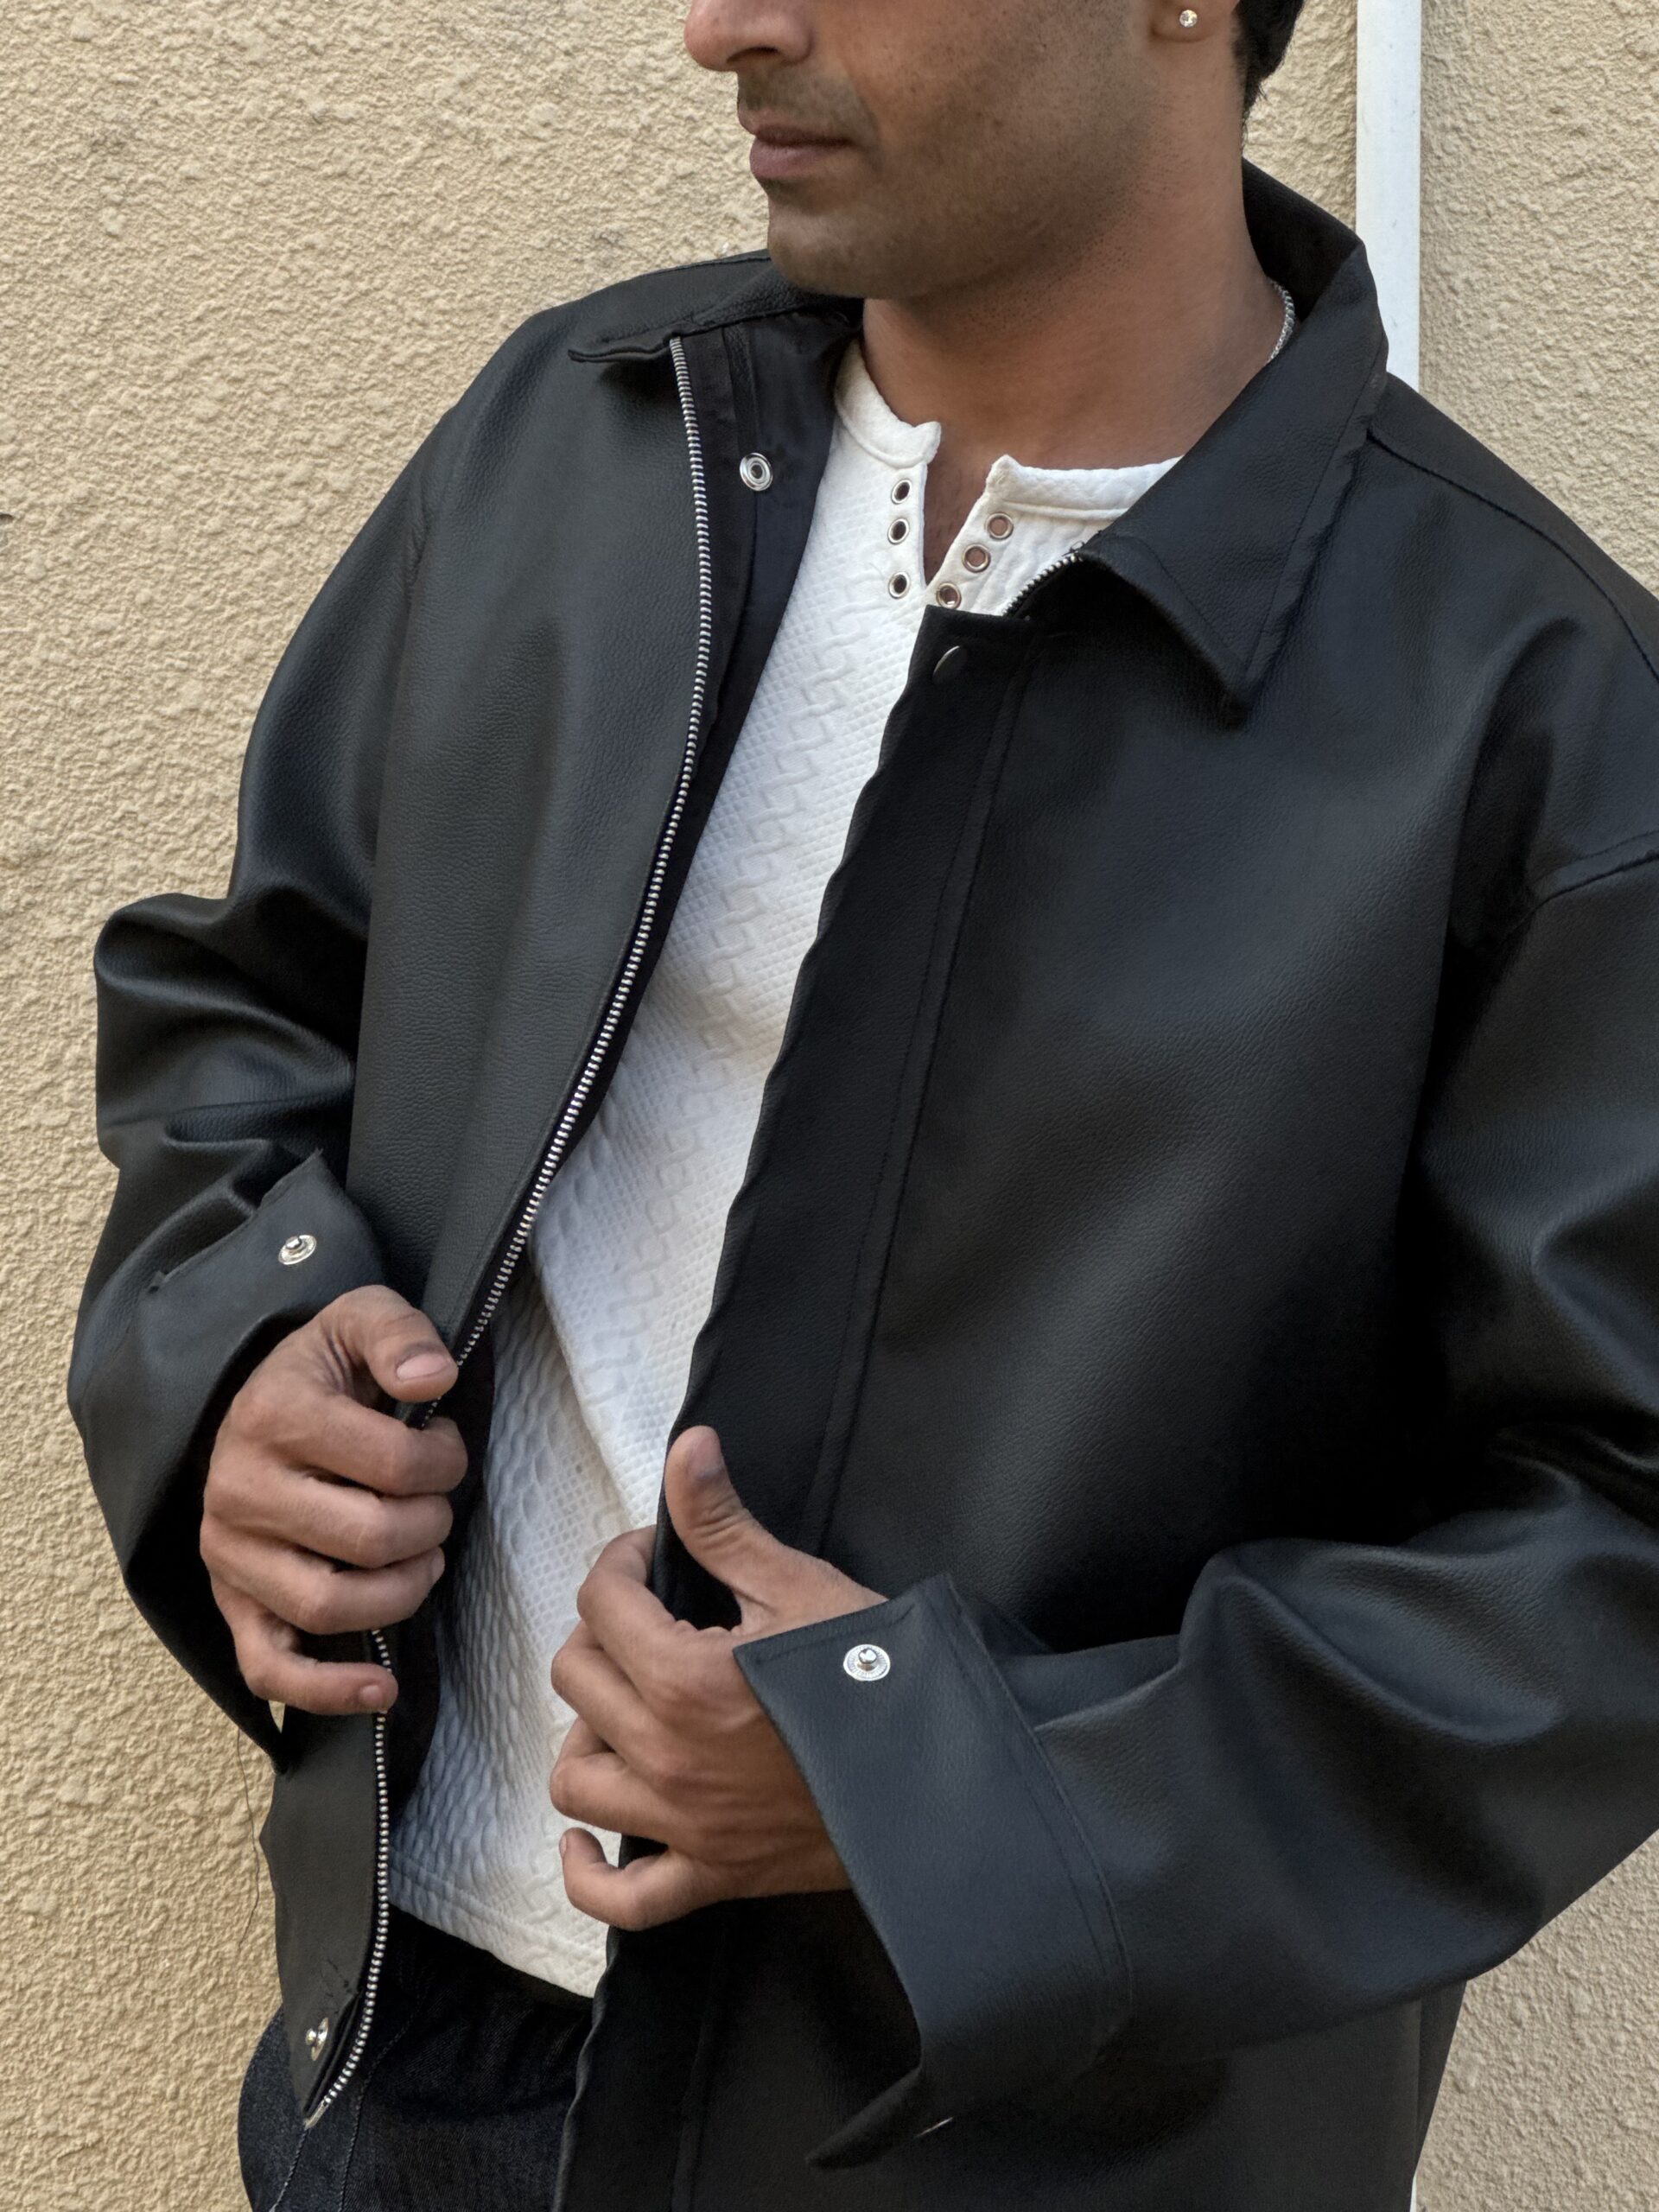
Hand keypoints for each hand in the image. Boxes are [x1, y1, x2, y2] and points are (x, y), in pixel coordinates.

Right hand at [201, 1285, 465, 1715]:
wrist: (257, 1400)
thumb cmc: (324, 1370)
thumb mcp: (361, 1318)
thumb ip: (401, 1334)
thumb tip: (434, 1379)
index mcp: (274, 1416)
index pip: (395, 1464)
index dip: (445, 1460)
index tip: (444, 1447)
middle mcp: (239, 1490)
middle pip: (371, 1539)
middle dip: (431, 1524)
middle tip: (436, 1504)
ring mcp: (230, 1555)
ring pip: (330, 1606)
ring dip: (402, 1593)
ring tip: (422, 1560)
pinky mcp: (231, 1603)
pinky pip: (269, 1667)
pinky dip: (326, 1689)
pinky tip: (379, 1689)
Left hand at [548, 1425, 883, 1930]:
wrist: (945, 1777)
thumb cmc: (882, 1679)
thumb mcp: (801, 1587)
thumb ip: (725, 1524)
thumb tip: (687, 1448)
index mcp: (682, 1678)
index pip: (600, 1601)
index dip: (620, 1562)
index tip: (652, 1558)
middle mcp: (666, 1755)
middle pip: (574, 1678)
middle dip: (601, 1634)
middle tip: (648, 1620)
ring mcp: (683, 1823)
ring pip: (575, 1780)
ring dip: (590, 1735)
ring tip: (631, 1707)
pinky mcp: (711, 1875)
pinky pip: (621, 1899)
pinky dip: (591, 1872)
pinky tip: (596, 1834)